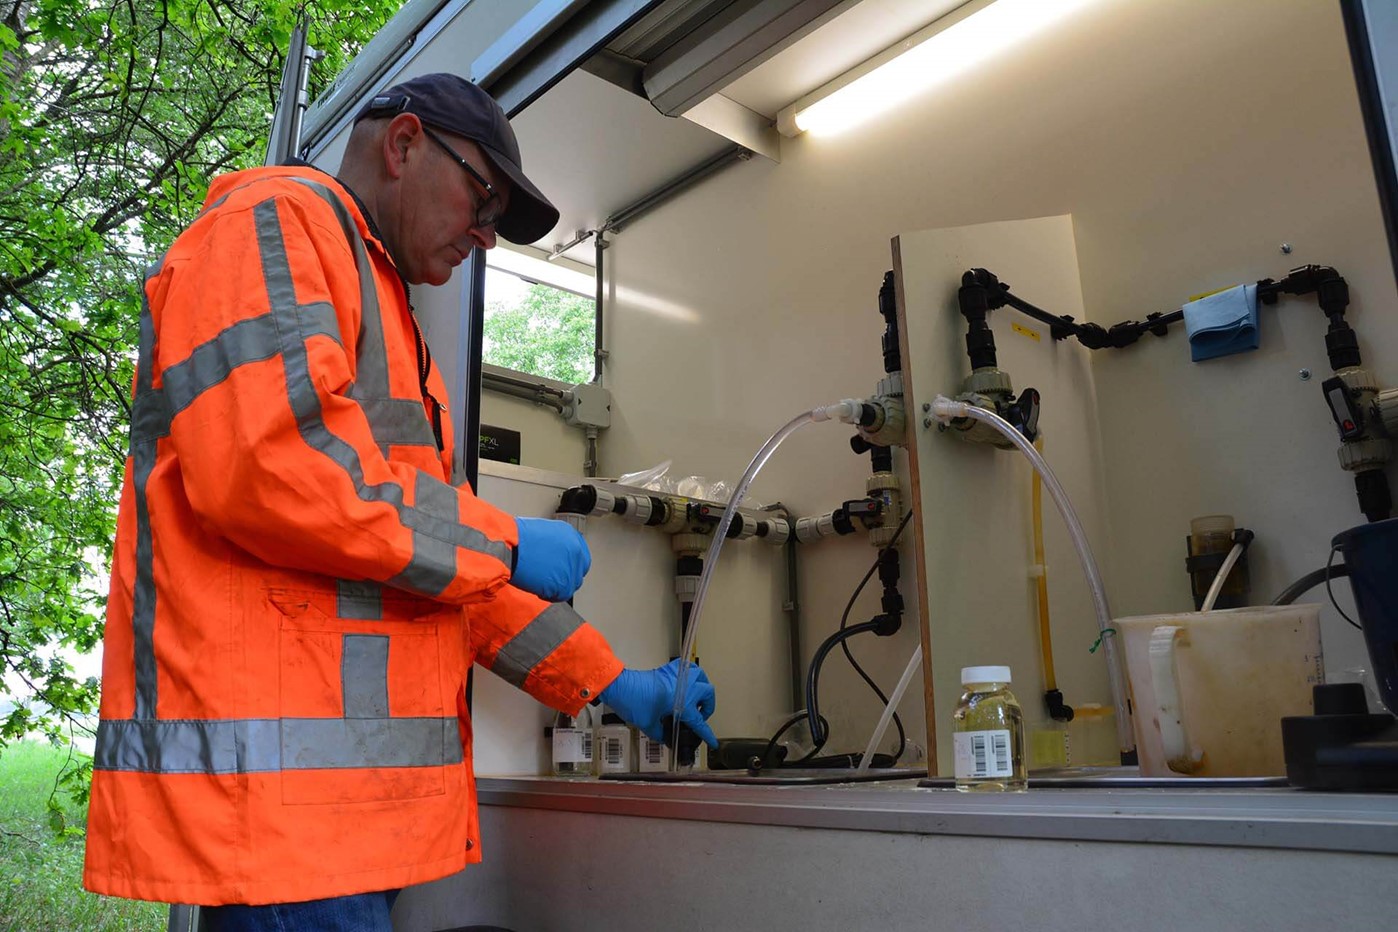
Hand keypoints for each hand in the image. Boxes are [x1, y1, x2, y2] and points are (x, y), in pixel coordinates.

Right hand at [512, 517, 590, 601]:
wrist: (507, 547)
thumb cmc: (516, 539)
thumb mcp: (542, 534)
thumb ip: (554, 546)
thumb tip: (553, 557)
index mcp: (570, 534)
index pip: (580, 554)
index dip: (569, 564)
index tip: (562, 569)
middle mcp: (575, 549)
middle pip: (578, 571)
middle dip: (565, 576)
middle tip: (551, 579)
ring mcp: (571, 566)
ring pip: (571, 584)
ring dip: (556, 586)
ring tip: (540, 583)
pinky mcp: (564, 583)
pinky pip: (561, 595)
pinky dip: (549, 595)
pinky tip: (538, 589)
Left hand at [599, 659, 717, 748]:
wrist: (620, 686)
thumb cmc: (634, 703)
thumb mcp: (648, 724)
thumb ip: (660, 733)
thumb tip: (665, 738)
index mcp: (682, 703)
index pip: (698, 722)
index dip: (706, 734)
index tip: (712, 741)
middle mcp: (684, 687)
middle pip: (708, 693)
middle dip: (707, 706)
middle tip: (699, 716)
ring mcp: (678, 676)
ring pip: (701, 676)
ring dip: (702, 687)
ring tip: (696, 698)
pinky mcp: (668, 669)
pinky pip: (686, 668)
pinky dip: (689, 674)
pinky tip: (684, 683)